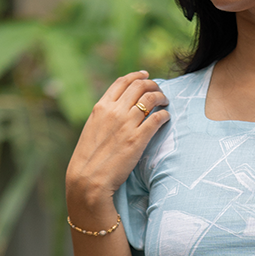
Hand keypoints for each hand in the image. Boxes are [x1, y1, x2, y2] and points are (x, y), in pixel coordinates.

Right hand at [65, 70, 169, 215]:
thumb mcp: (92, 129)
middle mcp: (114, 111)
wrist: (88, 179)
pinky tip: (166, 117)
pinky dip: (164, 115)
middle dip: (153, 85)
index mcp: (101, 107)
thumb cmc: (89, 159)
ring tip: (165, 102)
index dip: (136, 76)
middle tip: (159, 90)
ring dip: (161, 97)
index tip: (145, 76)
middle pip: (139, 86)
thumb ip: (104, 117)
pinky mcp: (138, 139)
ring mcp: (127, 124)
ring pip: (151, 99)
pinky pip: (157, 119)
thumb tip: (116, 110)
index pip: (122, 82)